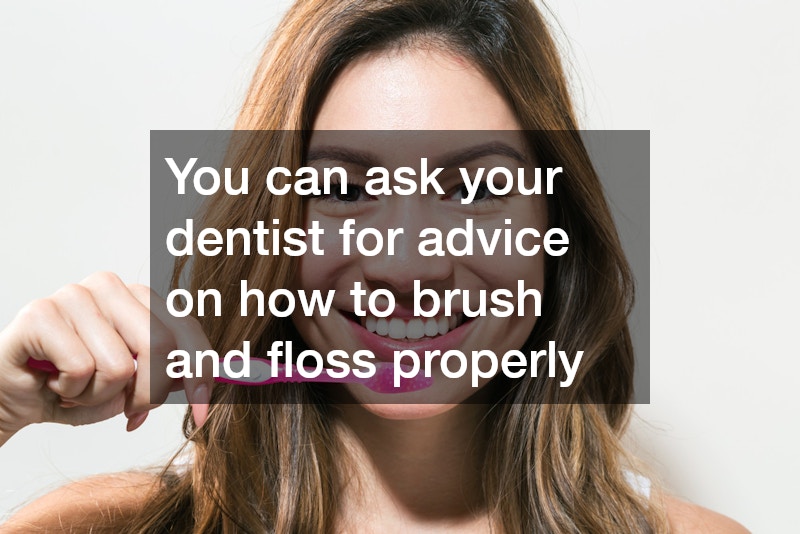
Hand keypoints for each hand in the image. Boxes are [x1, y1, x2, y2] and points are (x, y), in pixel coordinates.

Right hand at [0, 272, 214, 445]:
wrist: (16, 398)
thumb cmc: (77, 387)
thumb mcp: (134, 386)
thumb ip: (168, 378)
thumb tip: (206, 389)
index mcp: (139, 297)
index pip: (186, 328)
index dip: (201, 372)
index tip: (203, 411)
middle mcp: (109, 286)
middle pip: (159, 346)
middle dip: (148, 394)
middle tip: (127, 409)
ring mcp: (74, 294)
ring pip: (119, 365)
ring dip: (100, 396)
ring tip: (78, 388)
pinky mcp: (41, 313)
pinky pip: (81, 368)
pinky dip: (71, 390)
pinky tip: (54, 382)